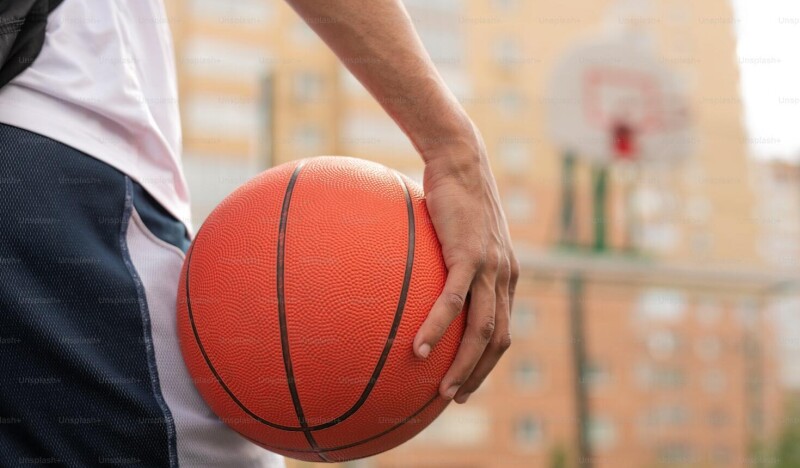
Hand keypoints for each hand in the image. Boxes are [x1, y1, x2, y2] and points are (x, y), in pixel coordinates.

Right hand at [413, 125, 519, 403]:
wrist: (461, 160)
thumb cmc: (451, 195)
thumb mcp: (454, 233)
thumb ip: (447, 261)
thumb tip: (417, 279)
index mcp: (505, 275)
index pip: (503, 328)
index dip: (488, 360)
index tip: (467, 379)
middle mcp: (505, 276)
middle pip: (499, 338)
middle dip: (480, 373)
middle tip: (455, 396)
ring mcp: (490, 267)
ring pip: (482, 329)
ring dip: (464, 364)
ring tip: (443, 389)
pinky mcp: (470, 255)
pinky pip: (453, 302)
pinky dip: (437, 329)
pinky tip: (418, 349)